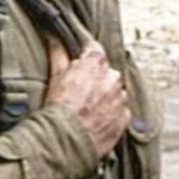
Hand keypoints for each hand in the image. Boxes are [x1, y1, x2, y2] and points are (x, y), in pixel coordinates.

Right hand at [45, 38, 130, 158]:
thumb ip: (58, 52)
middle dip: (95, 78)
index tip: (78, 64)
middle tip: (79, 92)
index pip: (94, 50)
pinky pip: (119, 111)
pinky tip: (95, 120)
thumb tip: (53, 37)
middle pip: (105, 72)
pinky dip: (110, 114)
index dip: (85, 57)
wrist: (66, 141)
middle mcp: (113, 77)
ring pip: (114, 92)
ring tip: (86, 109)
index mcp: (96, 63)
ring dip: (104, 96)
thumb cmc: (59, 108)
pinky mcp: (125, 118)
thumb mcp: (55, 76)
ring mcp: (120, 98)